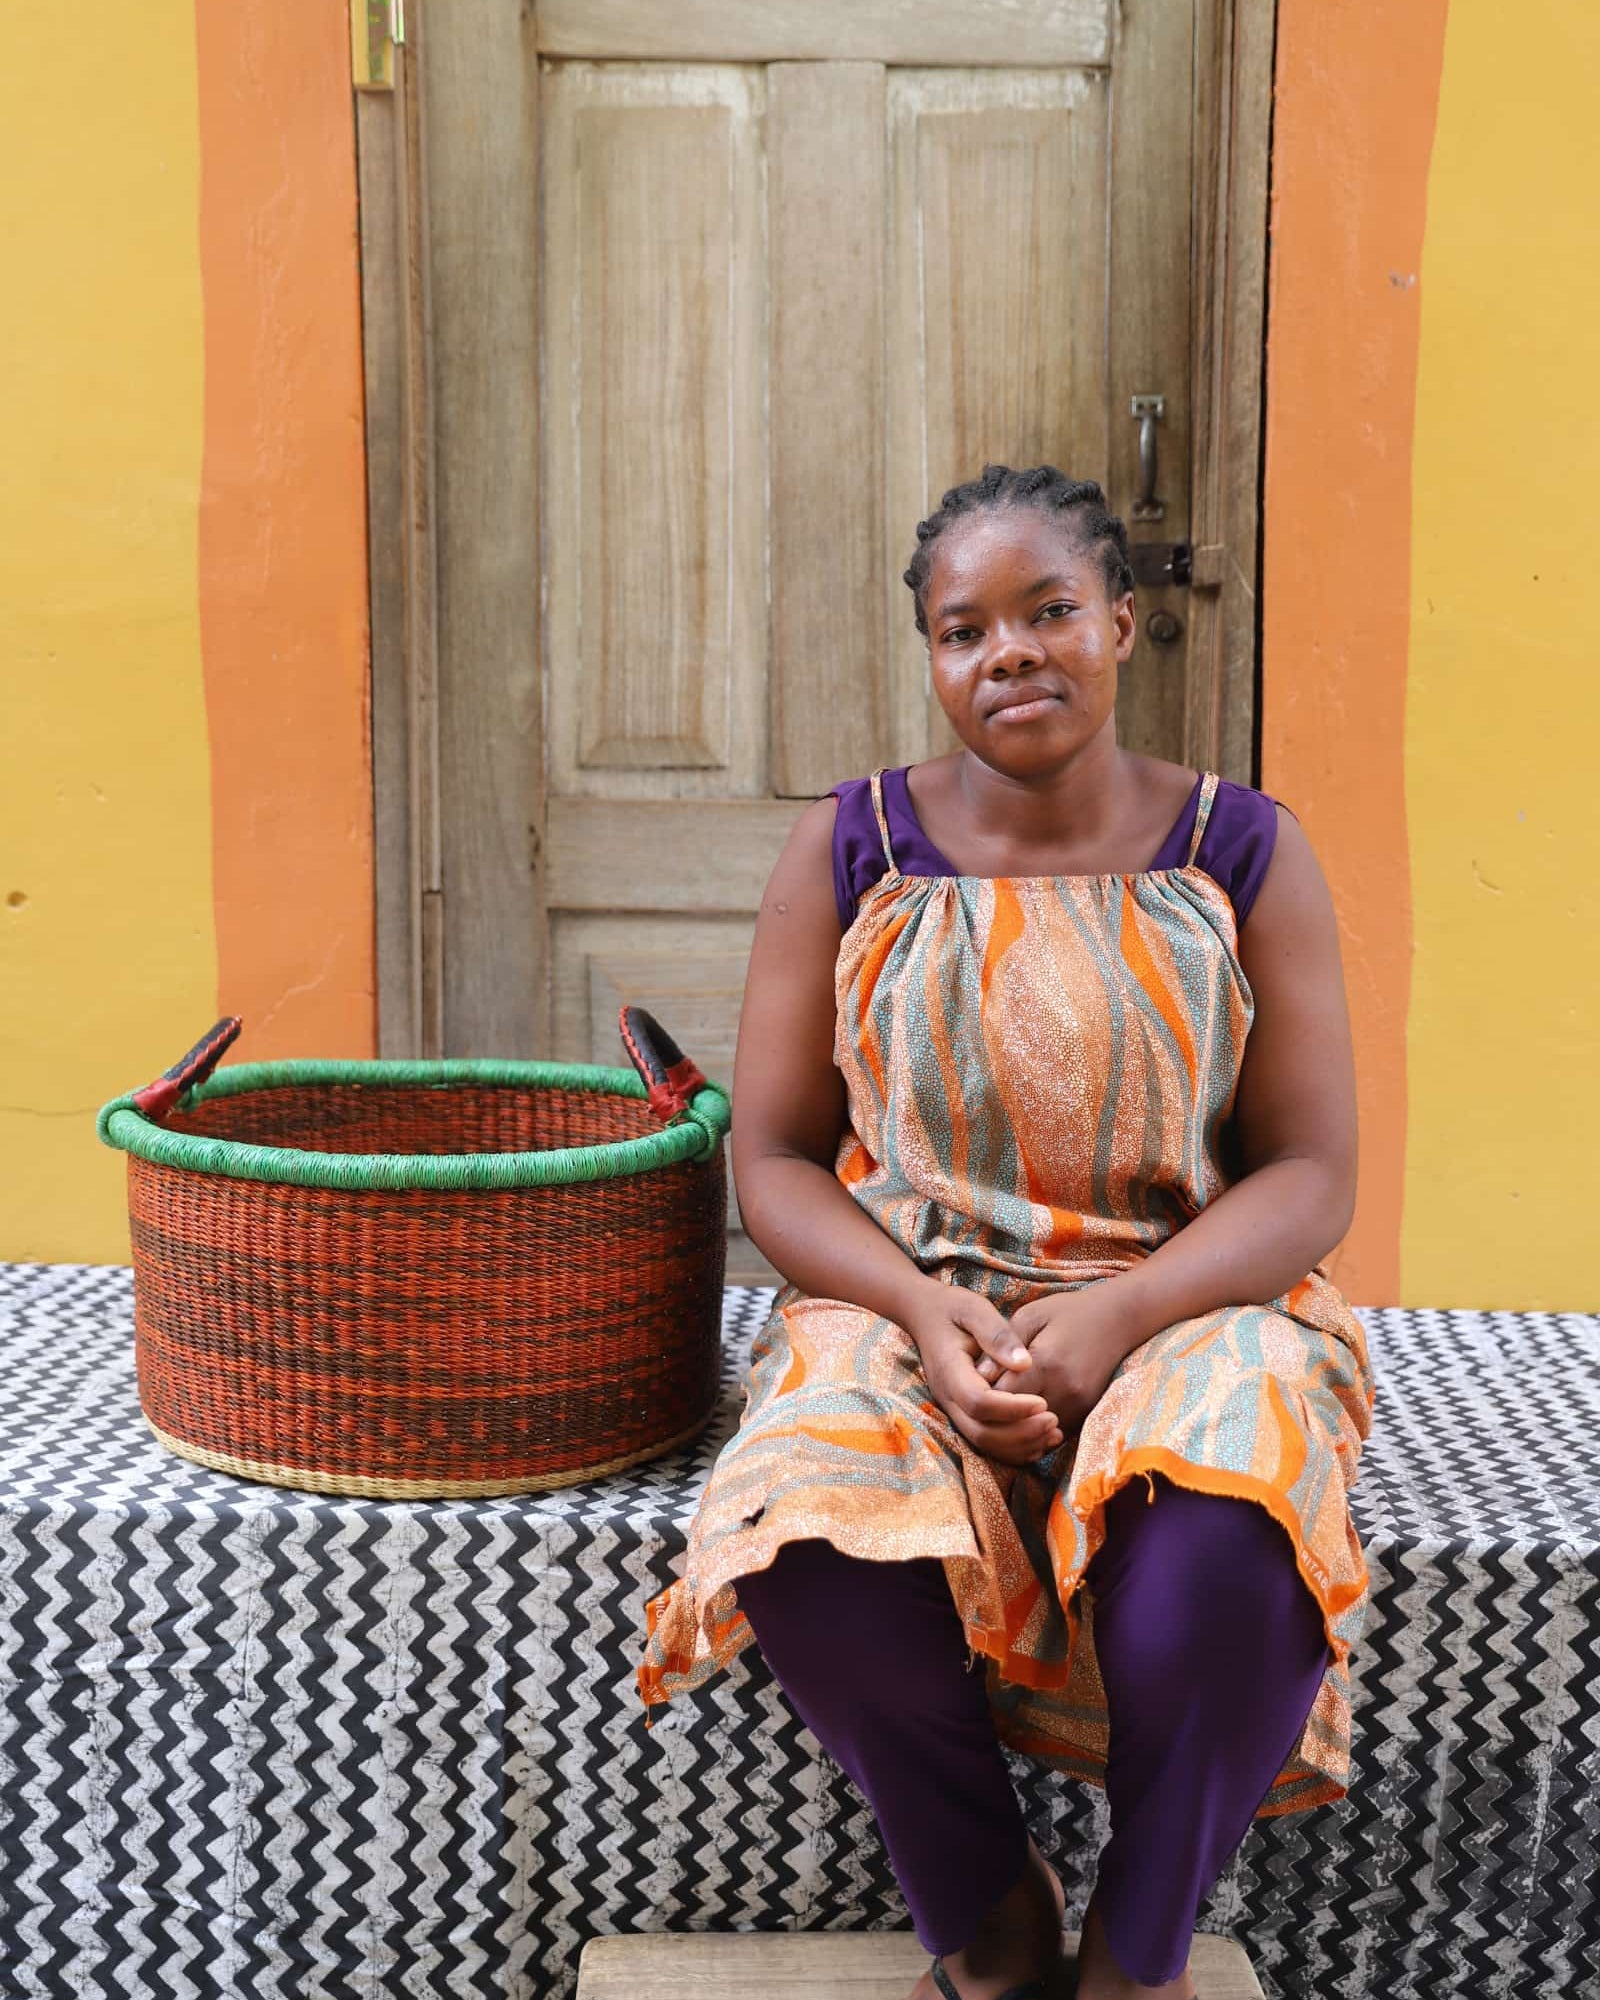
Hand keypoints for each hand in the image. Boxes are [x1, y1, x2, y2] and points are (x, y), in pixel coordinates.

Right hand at [903, 1285, 1064, 1466]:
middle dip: (1020, 1433)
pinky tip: (1039, 1438)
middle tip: (1054, 1421)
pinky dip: (1013, 1447)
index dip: (1012, 1407)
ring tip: (1053, 1433)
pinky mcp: (963, 1413)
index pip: (979, 1402)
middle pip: (981, 1432)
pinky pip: (986, 1441)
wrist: (925, 1315)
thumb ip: (998, 1335)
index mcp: (949, 1371)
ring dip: (1020, 1445)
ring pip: (984, 1443)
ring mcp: (953, 1409)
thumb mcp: (974, 1310)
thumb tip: (1025, 1364)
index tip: (1043, 1402)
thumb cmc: (952, 1309)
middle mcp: (947, 1397)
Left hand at [977, 1285, 1143, 1434]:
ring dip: (1013, 1425)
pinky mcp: (1086, 1413)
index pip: (1003, 1394)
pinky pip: (1052, 1431)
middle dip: (994, 1413)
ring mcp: (1079, 1404)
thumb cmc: (1068, 1312)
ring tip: (996, 1409)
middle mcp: (1065, 1389)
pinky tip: (1021, 1413)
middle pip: (1017, 1418)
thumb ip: (1003, 1344)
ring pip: (1034, 1431)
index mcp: (1047, 1362)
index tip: (968, 1386)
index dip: (982, 1394)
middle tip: (977, 1402)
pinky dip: (1034, 1427)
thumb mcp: (1031, 1315)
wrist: (1118, 1319)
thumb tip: (978, 1375)